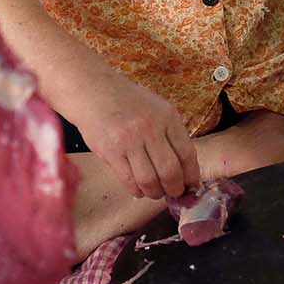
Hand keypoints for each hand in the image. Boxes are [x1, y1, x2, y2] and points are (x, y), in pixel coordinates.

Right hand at [67, 68, 200, 200]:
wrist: (92, 91)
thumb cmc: (127, 102)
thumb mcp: (156, 109)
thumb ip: (170, 134)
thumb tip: (185, 168)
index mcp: (167, 116)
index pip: (187, 153)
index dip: (191, 175)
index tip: (191, 185)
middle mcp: (150, 128)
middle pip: (170, 171)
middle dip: (175, 189)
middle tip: (173, 193)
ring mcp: (129, 139)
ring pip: (149, 180)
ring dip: (154, 192)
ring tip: (154, 192)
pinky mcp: (110, 150)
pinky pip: (128, 180)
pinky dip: (136, 190)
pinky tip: (137, 188)